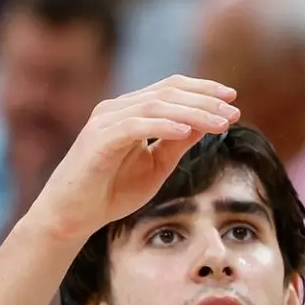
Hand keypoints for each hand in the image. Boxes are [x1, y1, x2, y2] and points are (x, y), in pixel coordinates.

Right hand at [29, 77, 239, 241]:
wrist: (72, 216)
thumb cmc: (110, 193)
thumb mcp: (155, 167)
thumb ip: (177, 145)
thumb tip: (207, 124)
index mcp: (131, 112)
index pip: (171, 89)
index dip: (203, 90)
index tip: (232, 100)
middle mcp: (117, 109)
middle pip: (167, 92)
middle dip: (205, 100)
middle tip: (232, 111)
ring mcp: (106, 121)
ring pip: (155, 105)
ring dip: (192, 112)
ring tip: (219, 123)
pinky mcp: (98, 139)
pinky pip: (135, 126)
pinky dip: (162, 126)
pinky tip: (186, 132)